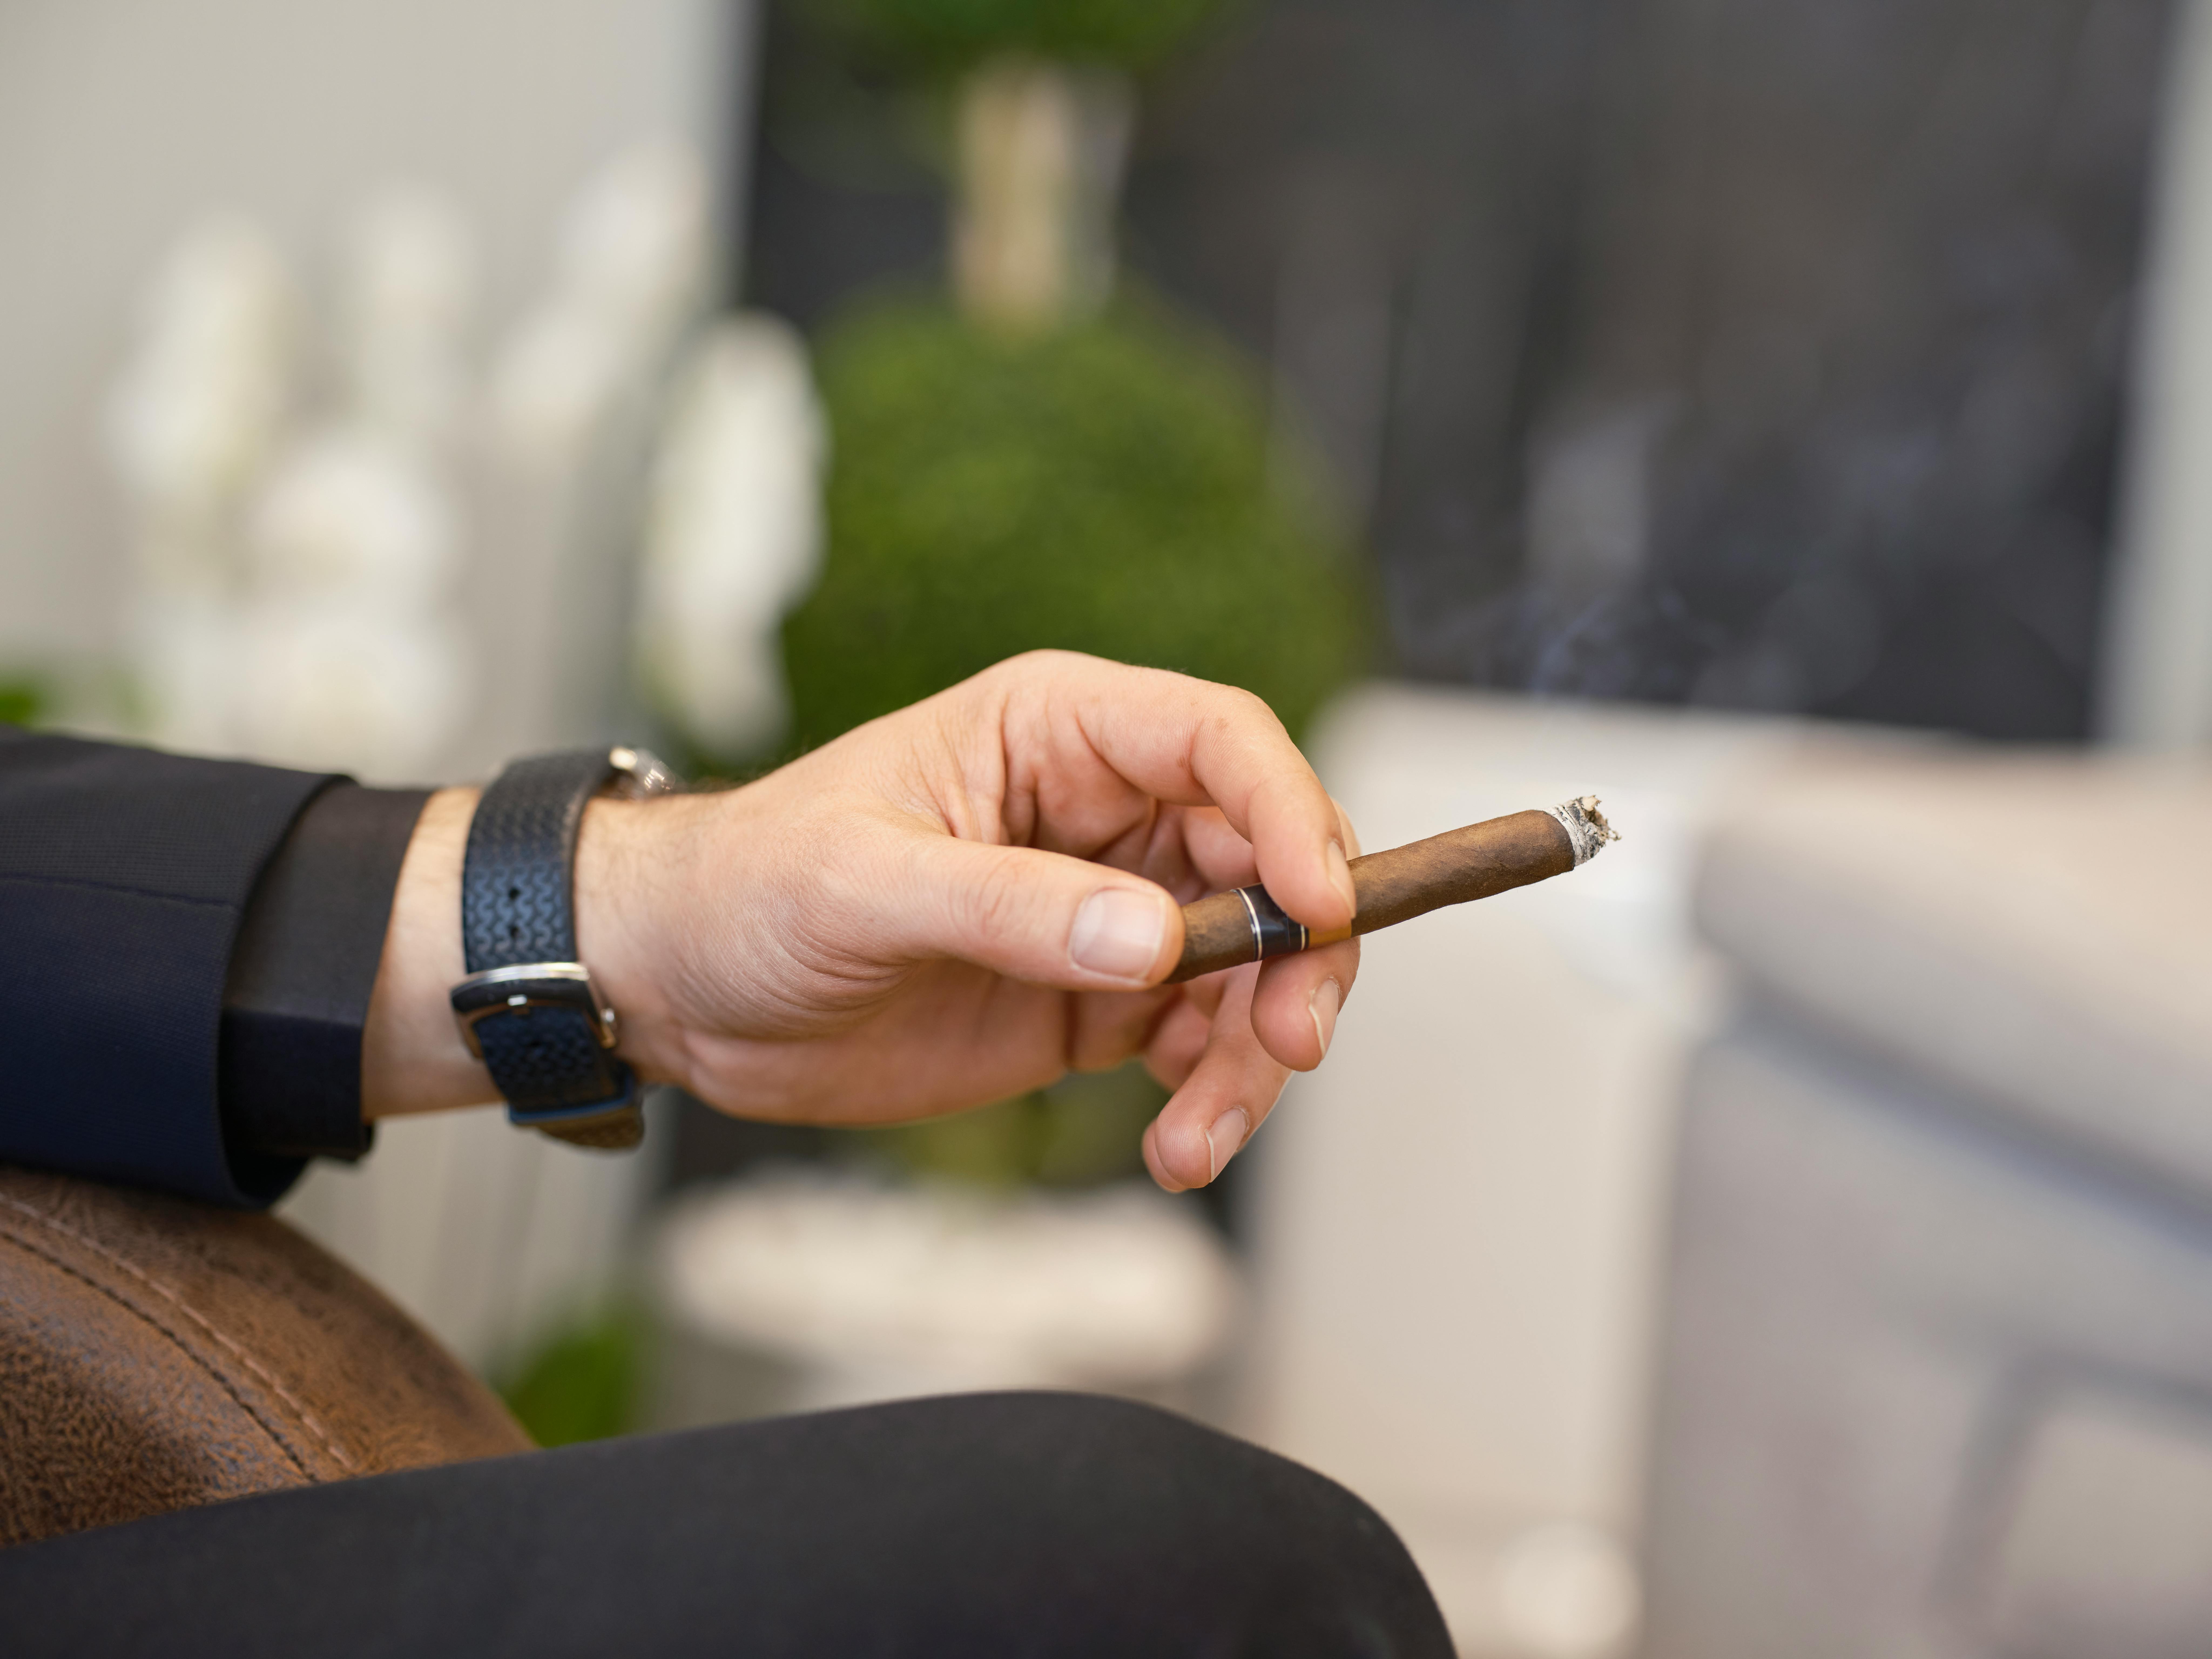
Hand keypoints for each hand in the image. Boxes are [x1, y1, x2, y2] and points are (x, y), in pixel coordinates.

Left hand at [364, 651, 1360, 1189]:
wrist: (683, 986)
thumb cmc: (748, 889)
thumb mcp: (860, 884)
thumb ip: (1007, 906)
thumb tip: (1150, 939)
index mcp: (1058, 734)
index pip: (1223, 744)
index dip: (1291, 816)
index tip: (1319, 908)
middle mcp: (1105, 814)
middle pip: (1269, 862)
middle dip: (1301, 955)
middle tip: (1292, 1044)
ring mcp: (1110, 913)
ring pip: (1252, 966)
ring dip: (1257, 1052)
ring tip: (1200, 1136)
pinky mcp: (1096, 1002)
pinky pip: (1199, 1040)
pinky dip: (1212, 1096)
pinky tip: (1179, 1145)